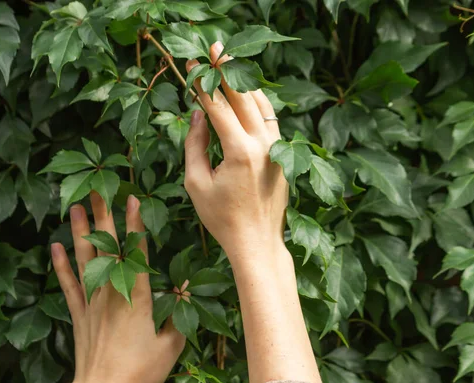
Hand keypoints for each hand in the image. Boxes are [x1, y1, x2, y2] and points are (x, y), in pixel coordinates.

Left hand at [51, 193, 184, 382]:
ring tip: (75, 207)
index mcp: (136, 296)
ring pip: (84, 259)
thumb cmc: (140, 371)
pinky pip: (67, 284)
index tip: (131, 199)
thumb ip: (178, 315)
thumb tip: (185, 289)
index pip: (135, 251)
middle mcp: (111, 291)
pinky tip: (54, 247)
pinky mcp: (78, 314)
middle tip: (98, 189)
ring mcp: (91, 301)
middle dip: (103, 215)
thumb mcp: (171, 344)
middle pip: (106, 246)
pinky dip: (60, 265)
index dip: (134, 224)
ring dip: (79, 232)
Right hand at [184, 41, 287, 261]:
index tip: (190, 65)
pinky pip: (271, 119)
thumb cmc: (221, 218)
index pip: (218, 106)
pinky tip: (249, 93)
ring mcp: (277, 148)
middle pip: (244, 95)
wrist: (257, 242)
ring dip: (245, 82)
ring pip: (261, 103)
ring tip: (231, 63)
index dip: (202, 83)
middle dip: (227, 69)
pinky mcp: (283, 154)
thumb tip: (198, 114)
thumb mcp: (196, 183)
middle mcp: (263, 144)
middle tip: (215, 48)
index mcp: (239, 151)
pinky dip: (258, 102)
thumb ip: (195, 144)